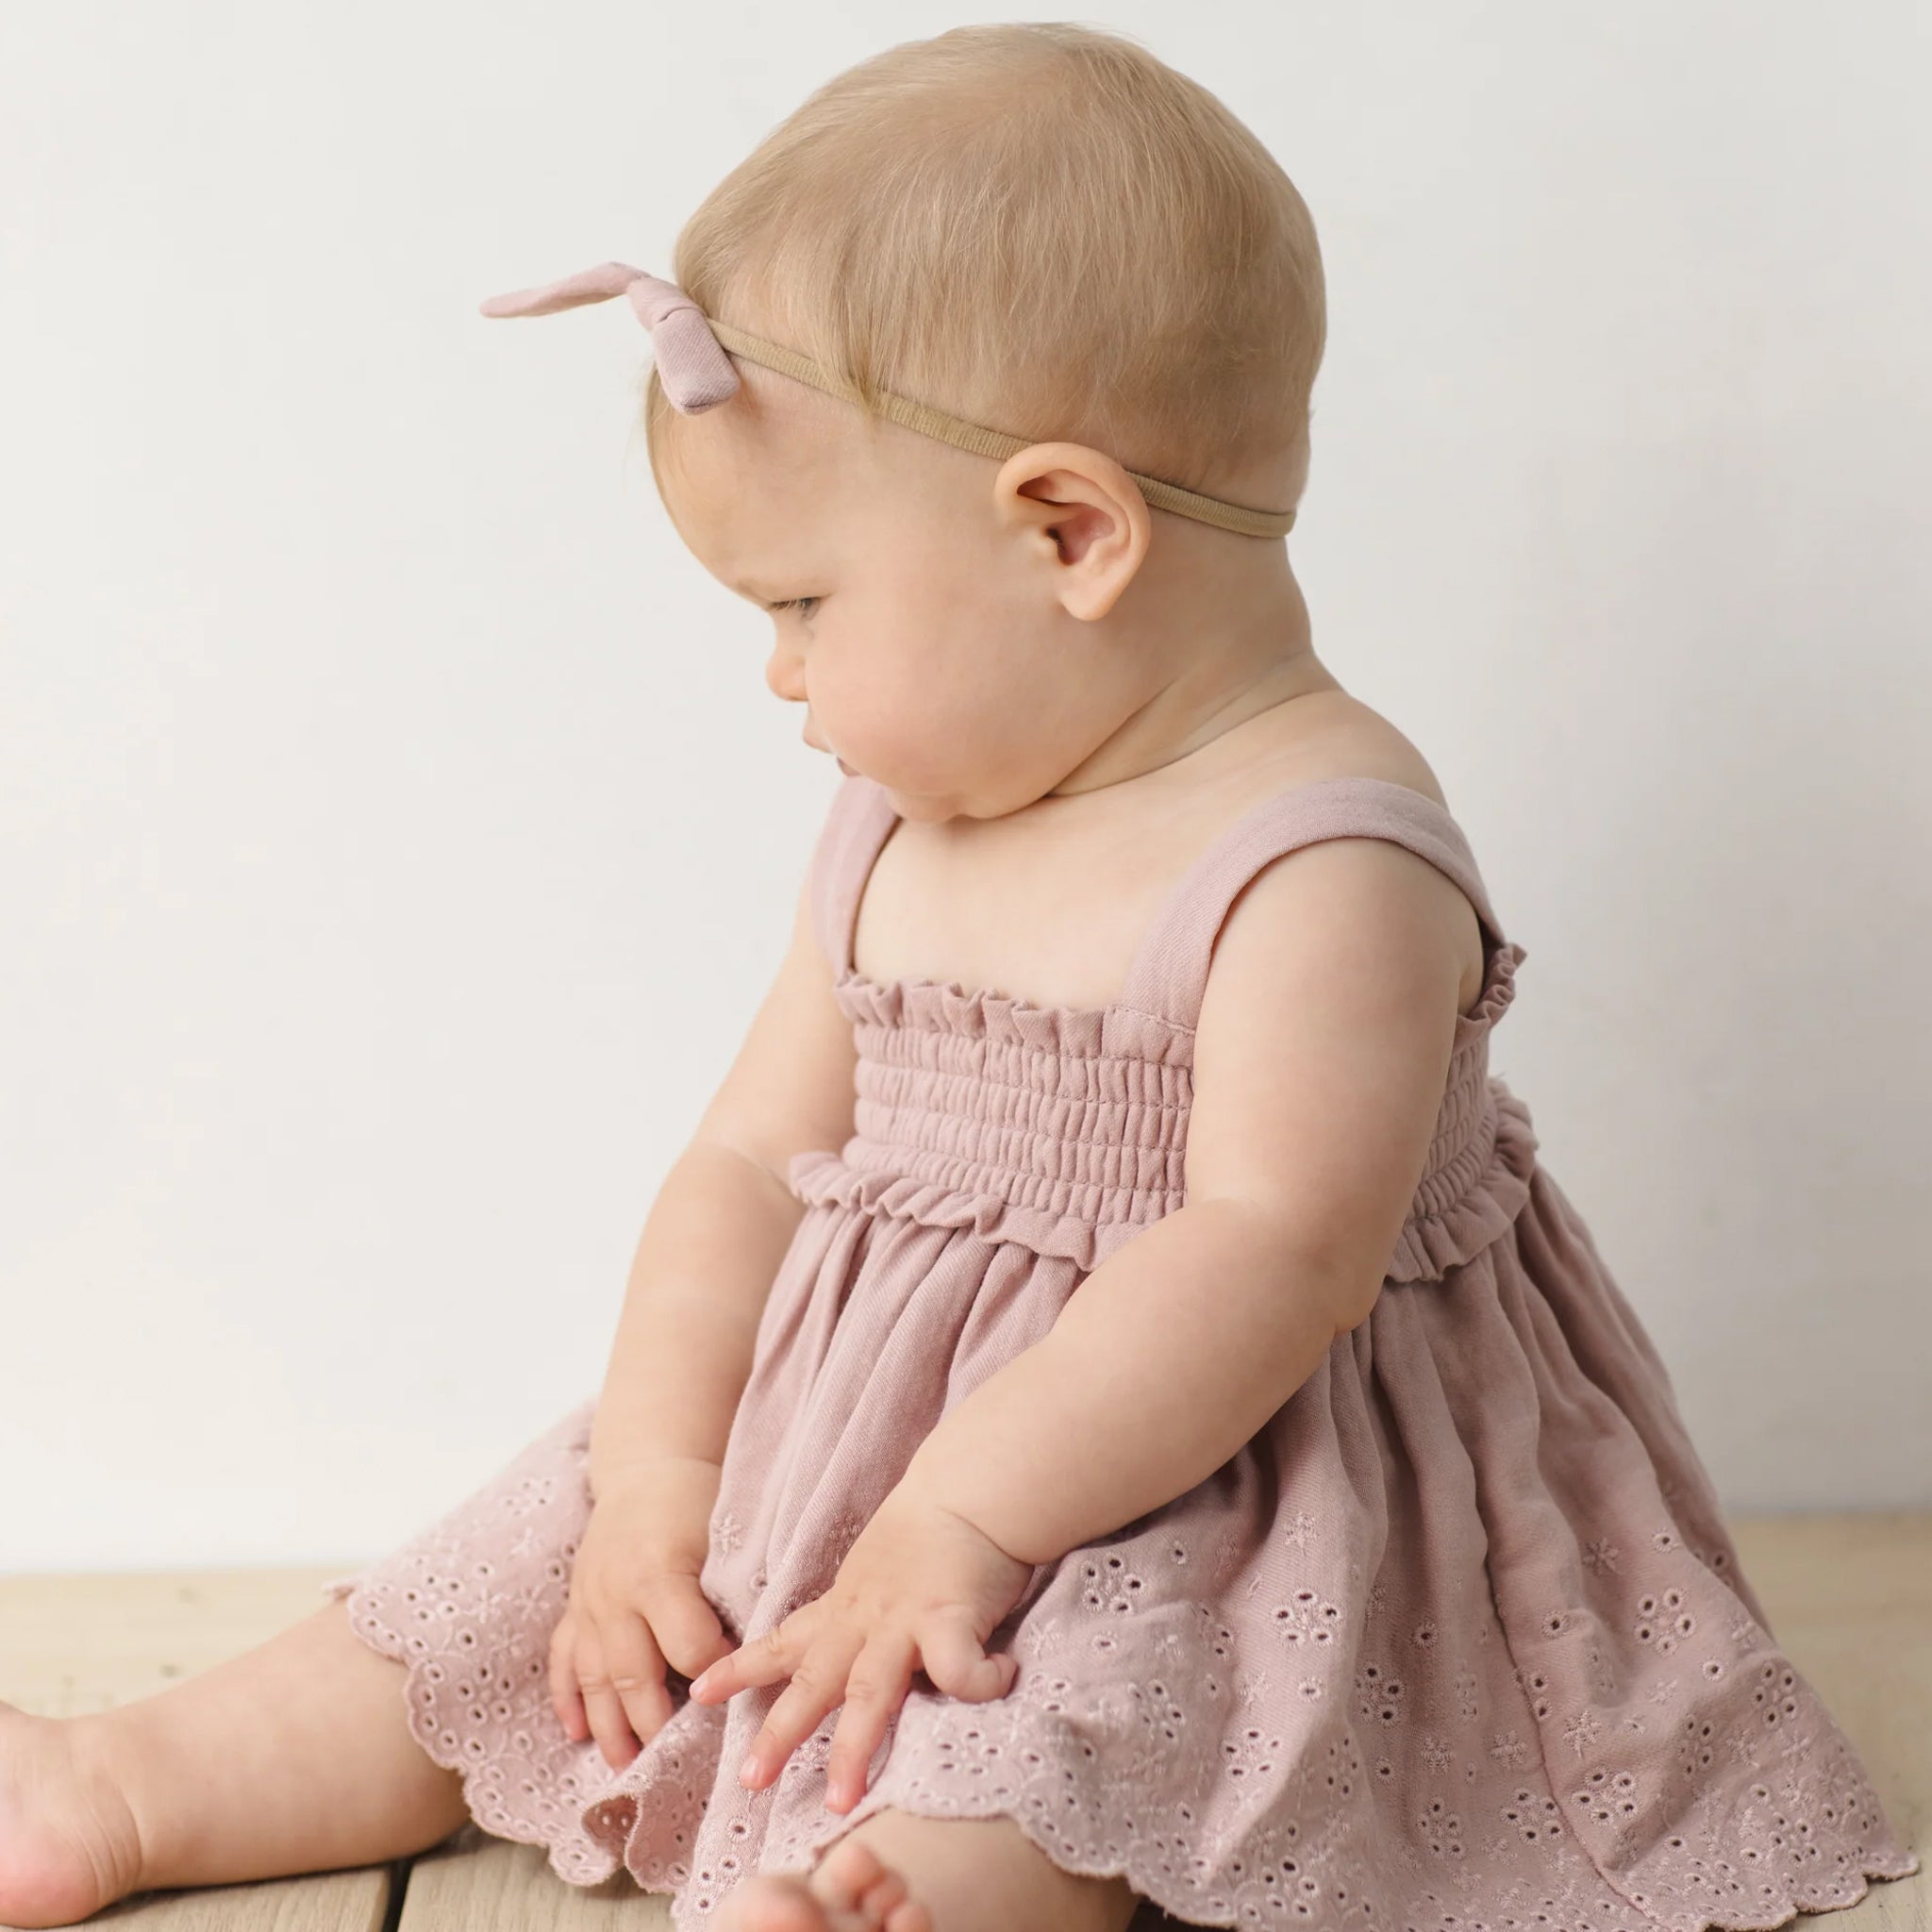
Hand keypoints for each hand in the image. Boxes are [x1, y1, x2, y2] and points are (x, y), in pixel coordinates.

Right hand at [550, 1456, 738, 1769]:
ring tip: (624, 1770)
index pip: (689, 1649)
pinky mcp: (574, 1604)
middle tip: (673, 1768)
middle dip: (654, 1726)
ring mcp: (587, 1602)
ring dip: (608, 1728)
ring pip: (593, 1678)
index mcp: (658, 1576)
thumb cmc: (697, 1500)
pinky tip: (576, 1732)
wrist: (647, 1464)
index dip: (716, 1678)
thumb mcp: (722, 1537)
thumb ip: (729, 1593)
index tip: (735, 1702)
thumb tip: (750, 1656)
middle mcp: (614, 1594)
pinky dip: (568, 1697)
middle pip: (633, 1677)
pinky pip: (564, 1658)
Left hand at [685, 1483, 1034, 1811]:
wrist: (968, 1488)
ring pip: (870, 1692)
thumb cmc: (930, 1531)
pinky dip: (978, 1683)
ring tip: (840, 1799)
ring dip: (853, 1747)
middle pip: (814, 1680)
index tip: (699, 1695)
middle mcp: (866, 1618)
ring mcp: (905, 1620)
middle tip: (750, 1781)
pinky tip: (1000, 1680)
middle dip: (780, 1733)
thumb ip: (862, 1617)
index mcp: (845, 1609)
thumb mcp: (875, 1575)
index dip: (741, 1670)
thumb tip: (853, 1663)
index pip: (783, 1641)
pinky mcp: (950, 1617)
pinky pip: (958, 1668)